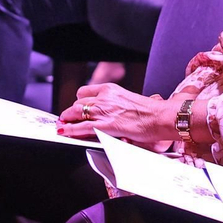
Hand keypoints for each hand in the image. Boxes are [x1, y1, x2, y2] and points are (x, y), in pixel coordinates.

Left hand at [57, 83, 173, 144]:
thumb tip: (108, 113)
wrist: (159, 117)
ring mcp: (104, 111)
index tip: (78, 108)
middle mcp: (104, 97)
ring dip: (68, 120)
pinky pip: (81, 127)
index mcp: (110, 89)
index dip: (79, 102)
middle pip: (78, 103)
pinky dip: (70, 130)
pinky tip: (65, 132)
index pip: (84, 92)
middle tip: (68, 120)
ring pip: (76, 113)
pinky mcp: (105, 125)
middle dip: (72, 113)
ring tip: (63, 126)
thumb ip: (114, 105)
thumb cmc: (149, 112)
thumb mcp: (128, 101)